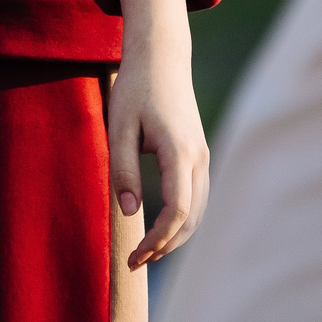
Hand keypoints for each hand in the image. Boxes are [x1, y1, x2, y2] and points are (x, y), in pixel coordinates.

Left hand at [109, 0, 208, 268]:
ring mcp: (203, 156)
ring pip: (199, 211)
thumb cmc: (136, 89)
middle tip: (135, 263)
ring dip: (175, 236)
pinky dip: (183, 220)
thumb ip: (123, 170)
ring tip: (145, 252)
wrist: (161, 58)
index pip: (177, 211)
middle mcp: (198, 157)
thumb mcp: (119, 127)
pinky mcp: (200, 153)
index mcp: (179, 151)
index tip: (133, 256)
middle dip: (165, 245)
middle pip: (192, 218)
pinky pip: (198, 197)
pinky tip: (161, 230)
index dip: (157, 240)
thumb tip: (130, 213)